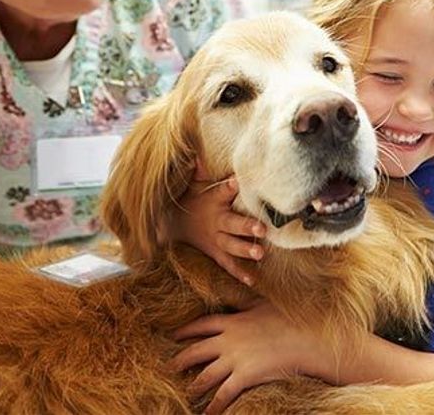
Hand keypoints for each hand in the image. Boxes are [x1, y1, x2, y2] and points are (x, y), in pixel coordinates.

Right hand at [169, 167, 266, 284]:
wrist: (171, 226)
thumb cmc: (191, 199)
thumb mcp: (193, 183)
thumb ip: (200, 170)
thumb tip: (198, 152)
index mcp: (213, 201)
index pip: (221, 191)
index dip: (229, 186)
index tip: (237, 182)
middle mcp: (216, 220)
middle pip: (232, 223)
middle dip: (246, 226)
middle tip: (262, 229)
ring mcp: (216, 239)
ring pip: (231, 245)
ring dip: (246, 249)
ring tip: (260, 253)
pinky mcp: (216, 252)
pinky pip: (227, 264)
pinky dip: (239, 272)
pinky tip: (253, 280)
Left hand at [170, 303, 327, 414]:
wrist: (306, 337)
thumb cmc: (290, 318)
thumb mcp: (264, 304)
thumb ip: (247, 301)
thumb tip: (240, 289)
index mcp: (233, 321)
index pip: (202, 325)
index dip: (186, 331)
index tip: (173, 335)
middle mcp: (229, 341)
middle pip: (196, 351)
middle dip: (180, 360)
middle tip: (168, 367)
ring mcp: (235, 359)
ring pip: (205, 376)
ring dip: (194, 386)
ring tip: (187, 392)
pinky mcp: (244, 376)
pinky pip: (223, 395)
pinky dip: (213, 407)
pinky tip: (206, 414)